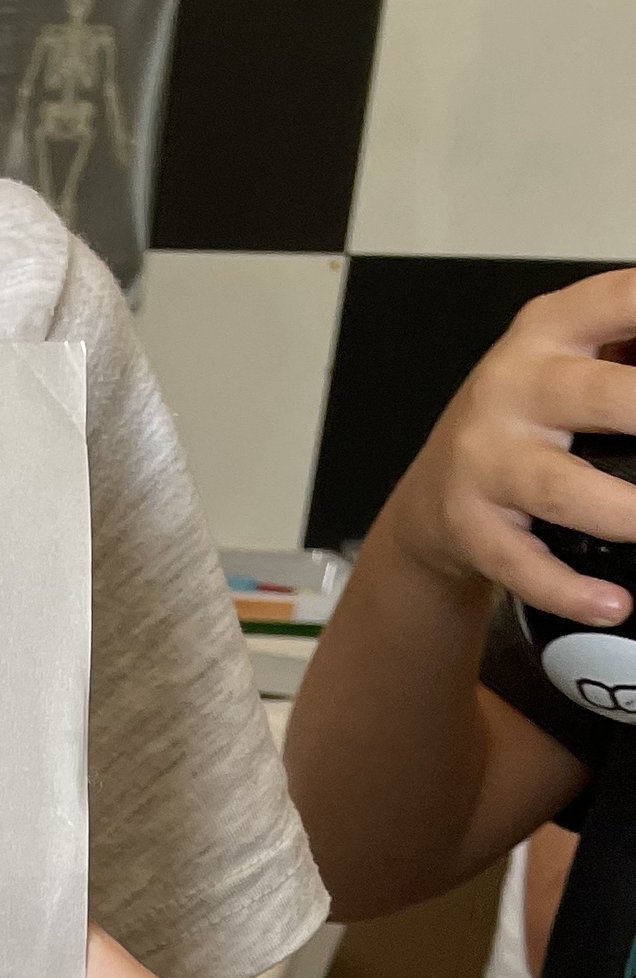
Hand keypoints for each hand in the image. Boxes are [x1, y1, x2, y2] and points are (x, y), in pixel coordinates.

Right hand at [385, 265, 635, 624]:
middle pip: (604, 396)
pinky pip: (524, 565)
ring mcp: (486, 460)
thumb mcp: (569, 356)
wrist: (433, 496)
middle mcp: (513, 387)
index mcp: (551, 329)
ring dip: (624, 513)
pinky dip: (571, 590)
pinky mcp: (471, 527)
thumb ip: (629, 347)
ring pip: (563, 488)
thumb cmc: (525, 421)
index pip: (622, 302)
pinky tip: (614, 604)